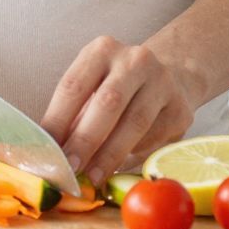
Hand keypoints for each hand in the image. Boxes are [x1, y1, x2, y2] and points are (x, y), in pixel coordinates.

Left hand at [40, 37, 201, 186]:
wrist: (171, 76)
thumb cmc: (118, 88)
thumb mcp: (92, 88)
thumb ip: (72, 116)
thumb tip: (50, 155)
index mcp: (102, 50)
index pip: (74, 86)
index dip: (57, 121)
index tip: (47, 151)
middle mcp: (135, 60)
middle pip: (107, 103)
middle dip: (85, 140)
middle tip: (70, 169)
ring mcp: (163, 82)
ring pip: (134, 123)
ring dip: (110, 155)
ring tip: (92, 177)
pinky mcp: (181, 109)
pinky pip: (154, 138)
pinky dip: (133, 156)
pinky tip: (118, 168)